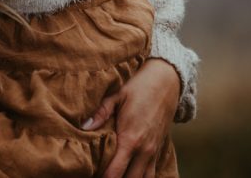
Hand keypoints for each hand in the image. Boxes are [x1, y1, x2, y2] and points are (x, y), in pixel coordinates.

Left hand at [83, 58, 179, 177]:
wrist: (167, 82)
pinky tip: (130, 172)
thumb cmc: (139, 88)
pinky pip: (151, 172)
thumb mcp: (117, 96)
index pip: (114, 172)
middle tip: (101, 174)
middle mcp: (144, 150)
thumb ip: (100, 113)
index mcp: (130, 139)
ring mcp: (153, 151)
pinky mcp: (159, 149)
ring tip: (117, 174)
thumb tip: (84, 126)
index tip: (93, 174)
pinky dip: (141, 176)